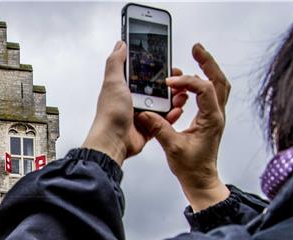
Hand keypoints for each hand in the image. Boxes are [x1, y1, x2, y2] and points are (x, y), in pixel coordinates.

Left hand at [83, 41, 185, 165]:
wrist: (113, 142)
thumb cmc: (110, 114)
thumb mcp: (112, 82)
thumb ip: (116, 62)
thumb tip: (120, 44)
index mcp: (125, 88)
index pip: (144, 72)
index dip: (157, 66)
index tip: (169, 62)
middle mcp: (133, 99)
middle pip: (158, 87)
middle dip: (171, 82)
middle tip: (181, 80)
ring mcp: (142, 114)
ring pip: (164, 102)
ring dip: (175, 98)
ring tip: (182, 95)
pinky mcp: (149, 127)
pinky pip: (164, 120)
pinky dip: (172, 115)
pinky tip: (177, 110)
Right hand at [135, 44, 230, 210]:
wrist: (200, 180)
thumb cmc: (192, 167)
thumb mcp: (173, 147)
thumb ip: (159, 128)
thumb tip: (145, 113)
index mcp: (212, 119)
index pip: (204, 89)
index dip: (186, 82)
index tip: (168, 84)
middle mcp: (216, 114)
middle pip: (219, 80)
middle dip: (208, 62)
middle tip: (196, 49)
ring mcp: (214, 116)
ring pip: (217, 85)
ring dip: (207, 70)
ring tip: (195, 58)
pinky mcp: (208, 119)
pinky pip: (209, 95)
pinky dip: (200, 84)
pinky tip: (187, 83)